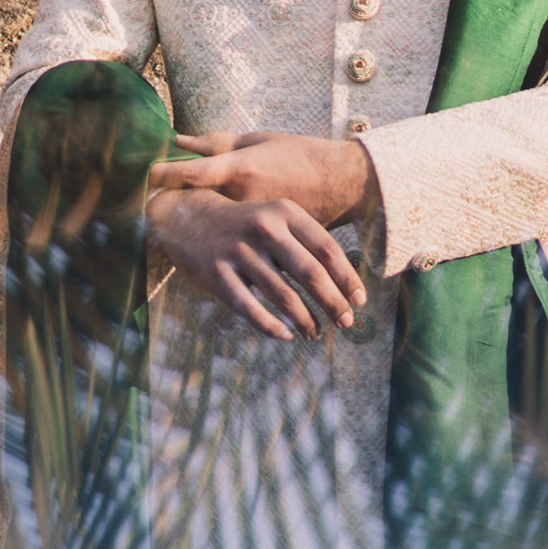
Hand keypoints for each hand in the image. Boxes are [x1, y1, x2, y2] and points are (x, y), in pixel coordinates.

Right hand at [146, 184, 364, 337]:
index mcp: (284, 212)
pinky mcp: (216, 274)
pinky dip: (270, 326)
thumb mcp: (276, 219)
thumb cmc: (245, 226)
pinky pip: (249, 308)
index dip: (347, 278)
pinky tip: (285, 336)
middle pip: (310, 273)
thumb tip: (344, 284)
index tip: (360, 301)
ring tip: (315, 334)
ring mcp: (239, 252)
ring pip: (283, 296)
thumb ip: (305, 244)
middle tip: (346, 323)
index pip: (327, 249)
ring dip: (304, 320)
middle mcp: (264, 229)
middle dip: (333, 303)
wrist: (187, 217)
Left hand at [147, 131, 374, 225]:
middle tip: (140, 207)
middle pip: (193, 207)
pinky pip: (235, 244)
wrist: (341, 183)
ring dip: (188, 231)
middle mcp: (242, 198)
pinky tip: (203, 240)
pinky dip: (218, 240)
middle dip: (167, 207)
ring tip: (162, 228)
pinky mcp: (267, 243)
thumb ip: (217, 143)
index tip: (137, 176)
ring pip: (212, 230)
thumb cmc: (298, 154)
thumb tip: (178, 140)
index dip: (160, 175)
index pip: (189, 172)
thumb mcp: (258, 140)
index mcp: (239, 169)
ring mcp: (254, 224)